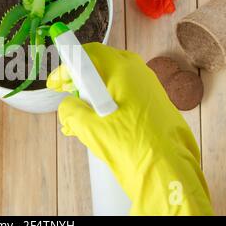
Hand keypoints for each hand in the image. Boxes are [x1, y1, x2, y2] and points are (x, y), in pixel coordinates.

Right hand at [47, 43, 212, 214]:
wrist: (169, 171)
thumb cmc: (132, 147)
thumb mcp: (89, 128)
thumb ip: (71, 110)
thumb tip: (69, 106)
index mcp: (122, 70)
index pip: (88, 54)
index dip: (67, 67)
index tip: (56, 83)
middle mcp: (138, 72)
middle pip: (100, 66)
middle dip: (78, 82)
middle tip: (65, 97)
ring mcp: (148, 87)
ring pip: (112, 82)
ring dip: (92, 97)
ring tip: (78, 120)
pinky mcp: (154, 103)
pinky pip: (125, 94)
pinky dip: (107, 104)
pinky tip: (97, 126)